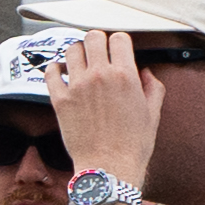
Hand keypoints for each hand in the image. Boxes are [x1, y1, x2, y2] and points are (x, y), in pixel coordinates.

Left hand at [40, 30, 161, 196]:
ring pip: (72, 50)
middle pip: (93, 37)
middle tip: (98, 52)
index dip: (119, 42)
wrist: (109, 167)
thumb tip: (145, 73)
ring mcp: (77, 87)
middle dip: (97, 41)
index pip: (119, 38)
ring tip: (79, 63)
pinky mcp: (59, 100)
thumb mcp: (153, 112)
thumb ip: (152, 86)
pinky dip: (55, 69)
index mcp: (125, 75)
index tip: (117, 49)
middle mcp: (100, 76)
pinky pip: (51, 73)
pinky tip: (61, 73)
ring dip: (77, 53)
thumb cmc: (133, 144)